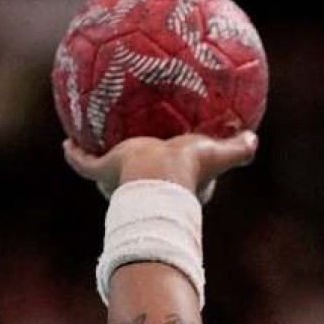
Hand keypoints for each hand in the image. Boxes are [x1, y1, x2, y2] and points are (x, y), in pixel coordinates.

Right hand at [63, 131, 258, 203]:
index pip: (173, 177)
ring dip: (99, 161)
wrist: (158, 175)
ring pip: (107, 173)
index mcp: (171, 184)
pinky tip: (67, 141)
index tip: (172, 155)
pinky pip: (81, 162)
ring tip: (92, 144)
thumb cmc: (189, 168)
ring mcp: (120, 181)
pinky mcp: (102, 170)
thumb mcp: (217, 154)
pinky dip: (74, 154)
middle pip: (136, 178)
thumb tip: (255, 138)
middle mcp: (143, 185)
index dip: (174, 169)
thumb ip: (238, 149)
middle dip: (133, 170)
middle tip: (131, 152)